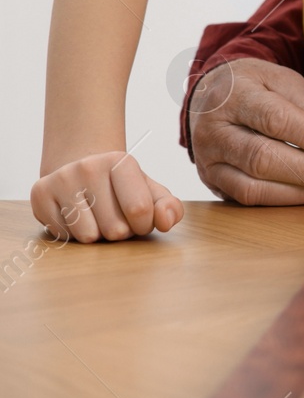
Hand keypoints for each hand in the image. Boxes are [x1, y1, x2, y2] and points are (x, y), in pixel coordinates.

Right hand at [31, 151, 182, 242]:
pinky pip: (63, 236)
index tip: (139, 219)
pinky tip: (76, 217)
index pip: (140, 210)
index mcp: (121, 161)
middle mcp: (88, 166)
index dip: (143, 225)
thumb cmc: (123, 188)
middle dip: (120, 232)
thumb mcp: (151, 193)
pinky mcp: (40, 194)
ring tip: (96, 217)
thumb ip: (169, 208)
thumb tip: (166, 222)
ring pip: (87, 236)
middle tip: (115, 218)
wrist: (83, 170)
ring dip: (97, 236)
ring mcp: (61, 179)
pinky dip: (74, 235)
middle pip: (114, 228)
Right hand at [189, 58, 303, 205]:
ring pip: (251, 186)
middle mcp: (213, 129)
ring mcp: (208, 159)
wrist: (210, 95)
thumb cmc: (256, 86)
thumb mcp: (283, 80)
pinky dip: (281, 201)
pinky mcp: (211, 180)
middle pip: (262, 158)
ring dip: (298, 193)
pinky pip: (246, 198)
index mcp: (234, 94)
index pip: (275, 119)